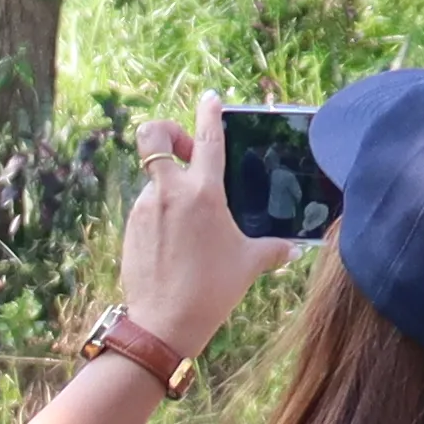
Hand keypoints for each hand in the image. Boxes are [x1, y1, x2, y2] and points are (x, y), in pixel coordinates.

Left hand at [113, 115, 282, 365]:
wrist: (163, 323)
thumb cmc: (212, 291)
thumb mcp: (249, 265)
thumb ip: (273, 250)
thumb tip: (293, 250)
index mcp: (203, 192)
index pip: (206, 137)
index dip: (208, 113)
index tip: (210, 100)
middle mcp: (169, 192)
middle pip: (152, 136)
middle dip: (167, 132)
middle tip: (184, 153)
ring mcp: (144, 208)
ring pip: (153, 178)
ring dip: (169, 186)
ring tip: (188, 223)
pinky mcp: (130, 227)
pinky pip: (146, 207)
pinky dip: (160, 213)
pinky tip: (173, 242)